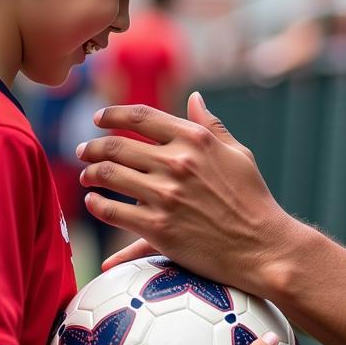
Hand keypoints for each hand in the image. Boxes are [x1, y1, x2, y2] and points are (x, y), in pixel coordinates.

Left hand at [78, 93, 299, 294]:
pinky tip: (94, 202)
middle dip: (92, 147)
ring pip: (108, 175)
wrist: (262, 246)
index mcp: (195, 139)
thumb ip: (211, 125)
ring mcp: (165, 196)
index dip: (112, 115)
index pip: (140, 116)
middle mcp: (177, 163)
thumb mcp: (238, 154)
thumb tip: (195, 97)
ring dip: (91, 174)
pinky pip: (112, 211)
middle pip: (116, 145)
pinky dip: (97, 204)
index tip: (98, 119)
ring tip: (87, 176)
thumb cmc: (253, 199)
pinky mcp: (157, 228)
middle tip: (83, 151)